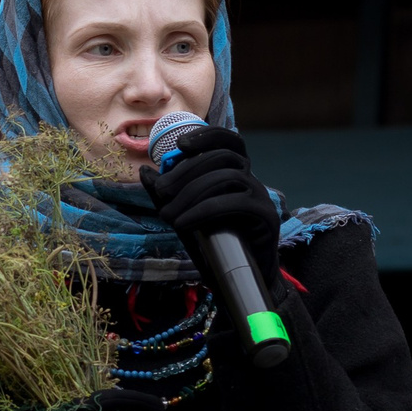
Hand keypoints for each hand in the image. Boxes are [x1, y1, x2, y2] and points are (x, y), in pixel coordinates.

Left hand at [139, 126, 280, 288]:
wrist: (236, 275)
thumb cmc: (210, 241)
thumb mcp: (183, 214)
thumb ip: (167, 195)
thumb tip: (146, 172)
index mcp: (233, 172)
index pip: (229, 141)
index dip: (208, 136)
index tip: (181, 145)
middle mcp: (250, 178)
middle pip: (222, 157)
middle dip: (186, 171)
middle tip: (161, 191)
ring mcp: (260, 195)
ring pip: (228, 176)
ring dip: (191, 193)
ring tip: (168, 215)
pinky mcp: (265, 215)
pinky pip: (236, 202)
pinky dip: (204, 211)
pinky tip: (183, 223)